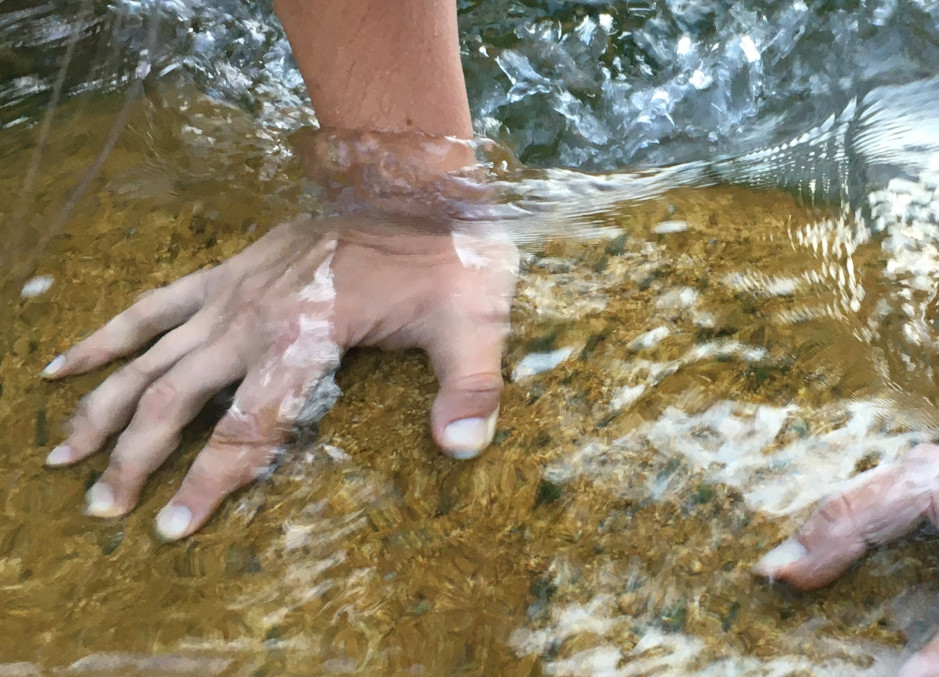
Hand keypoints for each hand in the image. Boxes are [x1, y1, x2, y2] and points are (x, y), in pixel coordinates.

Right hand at [42, 217, 516, 539]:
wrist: (417, 176)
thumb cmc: (449, 254)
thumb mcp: (474, 322)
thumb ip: (469, 390)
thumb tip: (463, 448)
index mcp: (304, 337)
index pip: (245, 426)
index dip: (209, 482)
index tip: (173, 528)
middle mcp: (253, 318)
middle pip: (175, 399)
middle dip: (136, 457)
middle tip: (104, 508)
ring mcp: (234, 293)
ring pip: (150, 357)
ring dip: (103, 405)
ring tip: (64, 454)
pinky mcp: (231, 271)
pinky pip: (156, 305)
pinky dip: (109, 335)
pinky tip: (67, 363)